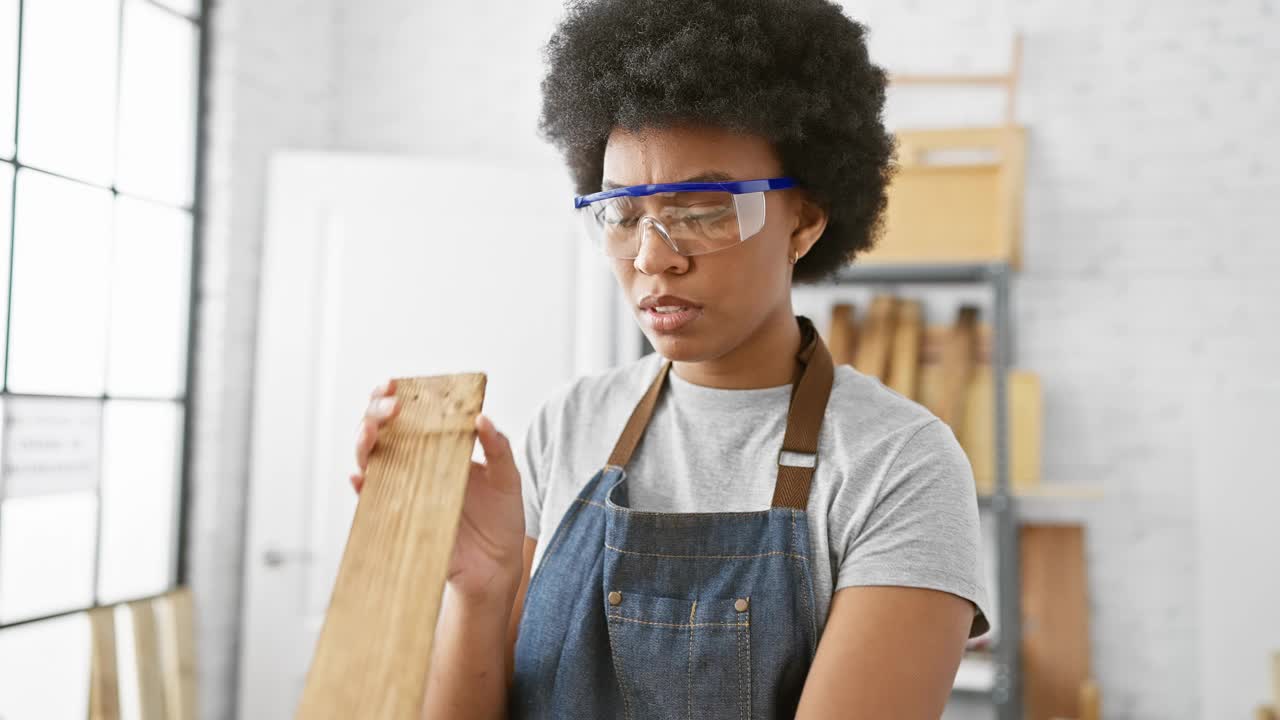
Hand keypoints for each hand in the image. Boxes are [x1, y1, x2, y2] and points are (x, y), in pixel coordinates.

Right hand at [351, 380, 525, 602]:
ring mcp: (404, 493)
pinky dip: (363, 489)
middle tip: (391, 407)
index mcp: (439, 450)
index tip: (395, 385)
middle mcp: (415, 468)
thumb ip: (498, 447)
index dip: (394, 397)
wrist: (498, 565)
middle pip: (381, 433)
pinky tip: (361, 477)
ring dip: (364, 444)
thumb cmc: (501, 518)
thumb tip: (481, 418)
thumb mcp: (507, 478)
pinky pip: (372, 503)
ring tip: (371, 431)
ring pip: (370, 462)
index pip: (409, 416)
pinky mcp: (400, 521)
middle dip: (376, 413)